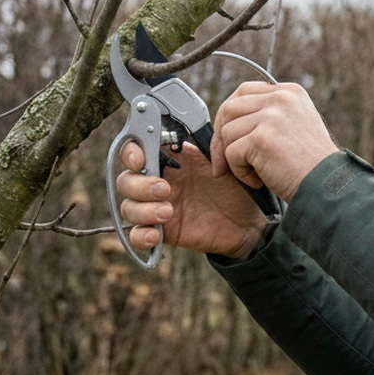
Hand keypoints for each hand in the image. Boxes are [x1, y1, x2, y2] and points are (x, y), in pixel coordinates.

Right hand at [116, 141, 267, 259]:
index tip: (140, 159)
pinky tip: (154, 234)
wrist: (247, 220)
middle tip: (164, 189)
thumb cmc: (232, 188)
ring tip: (168, 212)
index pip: (136, 151)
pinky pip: (136, 236)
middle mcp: (158, 183)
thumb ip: (197, 148)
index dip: (131, 153)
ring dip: (142, 210)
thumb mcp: (219, 162)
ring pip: (128, 208)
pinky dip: (140, 236)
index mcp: (169, 161)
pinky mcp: (163, 232)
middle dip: (139, 184)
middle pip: (126, 181)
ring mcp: (157, 208)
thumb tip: (178, 138)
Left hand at [211, 82, 339, 201]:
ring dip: (233, 158)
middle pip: (230, 108)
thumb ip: (270, 115)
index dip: (230, 116)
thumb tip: (229, 120)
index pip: (244, 91)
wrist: (326, 186)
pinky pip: (231, 153)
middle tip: (223, 162)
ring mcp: (271, 116)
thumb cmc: (311, 165)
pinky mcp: (261, 138)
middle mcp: (280, 98)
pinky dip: (240, 172)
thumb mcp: (296, 126)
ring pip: (228, 132)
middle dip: (221, 136)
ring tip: (255, 173)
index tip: (228, 138)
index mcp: (289, 92)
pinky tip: (258, 180)